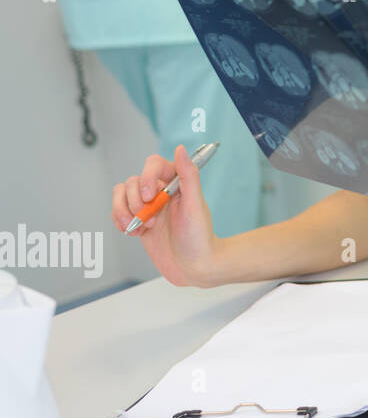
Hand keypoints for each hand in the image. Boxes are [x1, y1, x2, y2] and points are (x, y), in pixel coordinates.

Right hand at [110, 145, 222, 286]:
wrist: (194, 268)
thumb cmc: (199, 237)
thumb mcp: (195, 205)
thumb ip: (189, 176)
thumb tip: (181, 149)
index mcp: (177, 183)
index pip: (153, 165)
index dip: (146, 177)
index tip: (150, 197)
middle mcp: (161, 192)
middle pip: (133, 182)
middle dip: (136, 202)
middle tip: (152, 221)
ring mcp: (148, 208)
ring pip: (120, 195)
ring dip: (124, 211)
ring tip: (140, 227)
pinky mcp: (138, 223)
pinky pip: (118, 212)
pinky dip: (120, 221)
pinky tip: (135, 233)